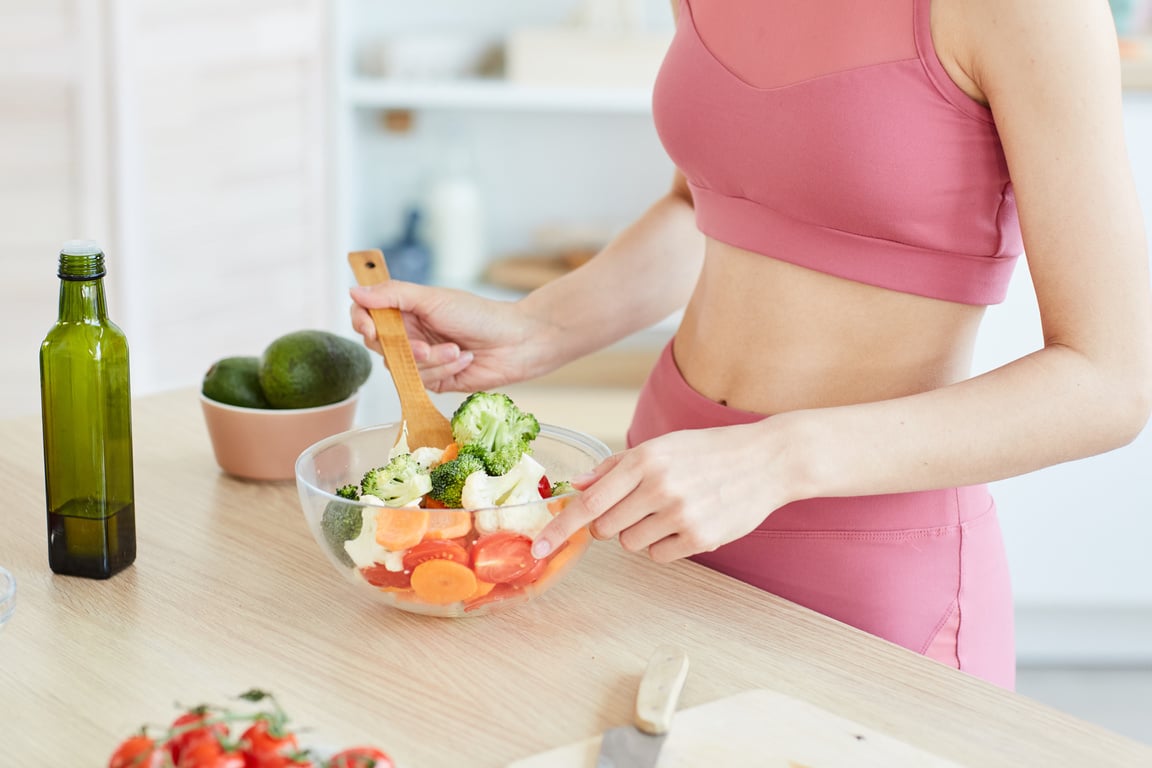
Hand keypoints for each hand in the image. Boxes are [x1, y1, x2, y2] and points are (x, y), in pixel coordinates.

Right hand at [350, 281, 548, 392]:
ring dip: (431, 361)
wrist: (515, 342)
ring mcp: (420, 358)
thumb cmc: (478, 314)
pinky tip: (464, 360)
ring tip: (458, 350)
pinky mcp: (434, 379)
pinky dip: (442, 370)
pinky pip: (420, 382)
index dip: (362, 322)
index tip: (370, 328)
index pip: (367, 315)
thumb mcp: (432, 298)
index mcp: (406, 309)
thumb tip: (354, 291)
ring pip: (400, 367)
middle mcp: (409, 333)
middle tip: (425, 346)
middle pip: (379, 345)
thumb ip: (393, 295)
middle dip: (404, 348)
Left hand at [532, 422, 785, 562]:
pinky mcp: (700, 538)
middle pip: (604, 528)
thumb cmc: (707, 451)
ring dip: (639, 533)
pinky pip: (659, 555)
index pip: (588, 502)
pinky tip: (684, 524)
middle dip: (610, 523)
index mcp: (645, 460)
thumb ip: (615, 467)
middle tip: (637, 506)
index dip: (559, 529)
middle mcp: (660, 486)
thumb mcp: (661, 447)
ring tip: (668, 511)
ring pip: (630, 544)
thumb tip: (575, 486)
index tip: (539, 549)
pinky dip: (664, 545)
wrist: (766, 460)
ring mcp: (681, 514)